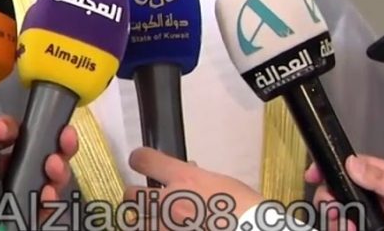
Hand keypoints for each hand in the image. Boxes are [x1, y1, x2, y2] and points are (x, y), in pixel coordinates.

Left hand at [0, 101, 77, 209]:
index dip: (20, 128)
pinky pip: (36, 210)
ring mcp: (6, 191)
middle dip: (59, 145)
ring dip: (58, 171)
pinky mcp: (7, 214)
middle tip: (62, 143)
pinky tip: (46, 193)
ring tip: (53, 167)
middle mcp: (2, 167)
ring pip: (46, 180)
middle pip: (42, 154)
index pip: (17, 133)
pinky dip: (49, 202)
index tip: (7, 132)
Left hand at [125, 148, 263, 228]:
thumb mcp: (221, 184)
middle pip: (131, 194)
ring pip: (136, 221)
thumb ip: (197, 179)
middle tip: (147, 200)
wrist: (252, 230)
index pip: (145, 160)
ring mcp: (166, 227)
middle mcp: (169, 203)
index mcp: (185, 180)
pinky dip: (155, 230)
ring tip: (158, 221)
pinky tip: (165, 229)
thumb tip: (186, 172)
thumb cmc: (245, 209)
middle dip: (136, 196)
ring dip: (145, 220)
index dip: (140, 159)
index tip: (140, 161)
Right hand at [306, 155, 383, 230]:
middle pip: (342, 194)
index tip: (313, 175)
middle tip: (331, 209)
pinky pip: (357, 229)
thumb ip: (380, 178)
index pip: (349, 167)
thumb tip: (351, 162)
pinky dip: (348, 230)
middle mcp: (378, 195)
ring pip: (347, 216)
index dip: (329, 169)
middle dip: (330, 201)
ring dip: (339, 221)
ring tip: (345, 226)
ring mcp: (378, 216)